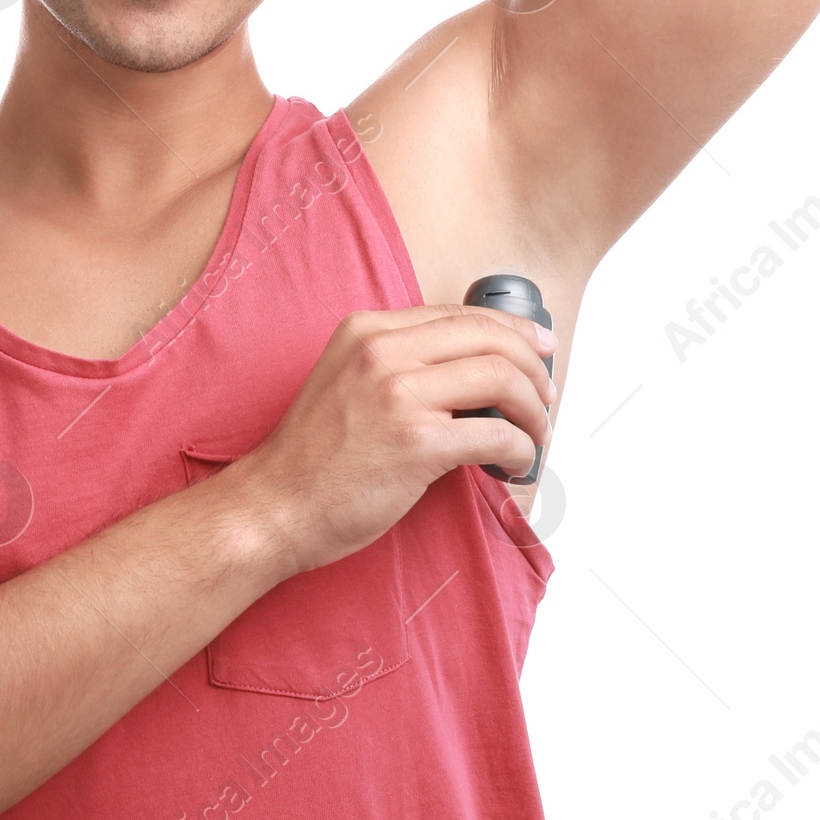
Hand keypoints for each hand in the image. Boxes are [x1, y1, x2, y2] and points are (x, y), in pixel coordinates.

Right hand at [228, 305, 555, 577]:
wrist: (274, 506)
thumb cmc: (312, 457)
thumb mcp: (345, 380)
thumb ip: (397, 363)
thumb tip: (472, 369)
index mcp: (367, 330)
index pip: (461, 313)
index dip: (513, 330)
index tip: (538, 349)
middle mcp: (382, 351)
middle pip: (490, 337)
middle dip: (533, 367)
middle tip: (545, 397)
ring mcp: (398, 395)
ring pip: (502, 378)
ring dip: (534, 410)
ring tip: (535, 434)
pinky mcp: (415, 443)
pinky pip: (496, 434)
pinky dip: (521, 450)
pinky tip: (515, 465)